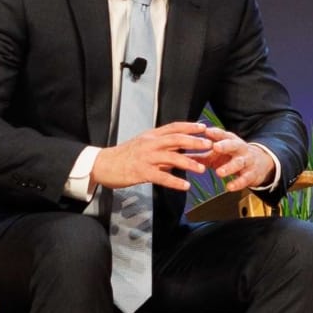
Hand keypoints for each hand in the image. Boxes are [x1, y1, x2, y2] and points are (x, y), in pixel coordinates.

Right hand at [91, 122, 212, 191]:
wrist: (103, 164)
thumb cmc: (124, 156)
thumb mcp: (143, 145)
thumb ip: (162, 147)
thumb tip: (180, 150)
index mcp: (151, 135)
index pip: (174, 127)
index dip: (190, 126)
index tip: (204, 127)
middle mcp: (150, 144)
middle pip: (176, 139)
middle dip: (194, 141)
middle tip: (209, 145)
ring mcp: (145, 157)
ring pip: (171, 158)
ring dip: (188, 163)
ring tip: (202, 169)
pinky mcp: (141, 172)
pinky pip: (161, 177)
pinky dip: (175, 182)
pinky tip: (186, 186)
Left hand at [203, 129, 276, 192]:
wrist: (259, 163)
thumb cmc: (232, 157)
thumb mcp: (216, 154)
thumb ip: (199, 155)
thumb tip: (179, 155)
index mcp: (229, 141)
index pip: (222, 134)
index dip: (214, 133)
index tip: (205, 131)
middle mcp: (239, 148)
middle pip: (233, 145)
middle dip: (224, 146)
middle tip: (215, 147)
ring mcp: (247, 161)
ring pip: (239, 162)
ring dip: (229, 167)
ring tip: (220, 172)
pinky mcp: (252, 174)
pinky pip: (245, 179)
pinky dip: (237, 183)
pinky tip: (229, 187)